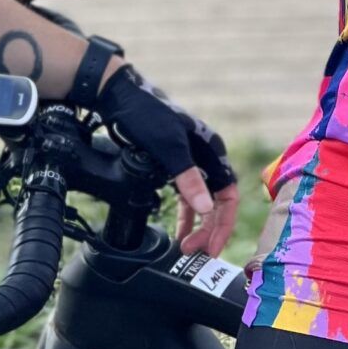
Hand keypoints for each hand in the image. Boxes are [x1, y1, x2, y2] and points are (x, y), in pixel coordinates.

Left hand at [91, 65, 239, 257]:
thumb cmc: (145, 116)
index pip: (228, 195)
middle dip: (208, 229)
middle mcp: (205, 156)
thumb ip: (187, 177)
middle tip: (193, 251)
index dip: (222, 224)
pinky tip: (179, 230)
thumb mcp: (167, 147)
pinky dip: (185, 214)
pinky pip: (187, 195)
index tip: (210, 247)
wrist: (118, 97)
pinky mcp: (173, 165)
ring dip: (198, 225)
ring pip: (202, 201)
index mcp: (211, 150)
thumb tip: (206, 209)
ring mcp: (190, 161)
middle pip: (217, 202)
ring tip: (187, 247)